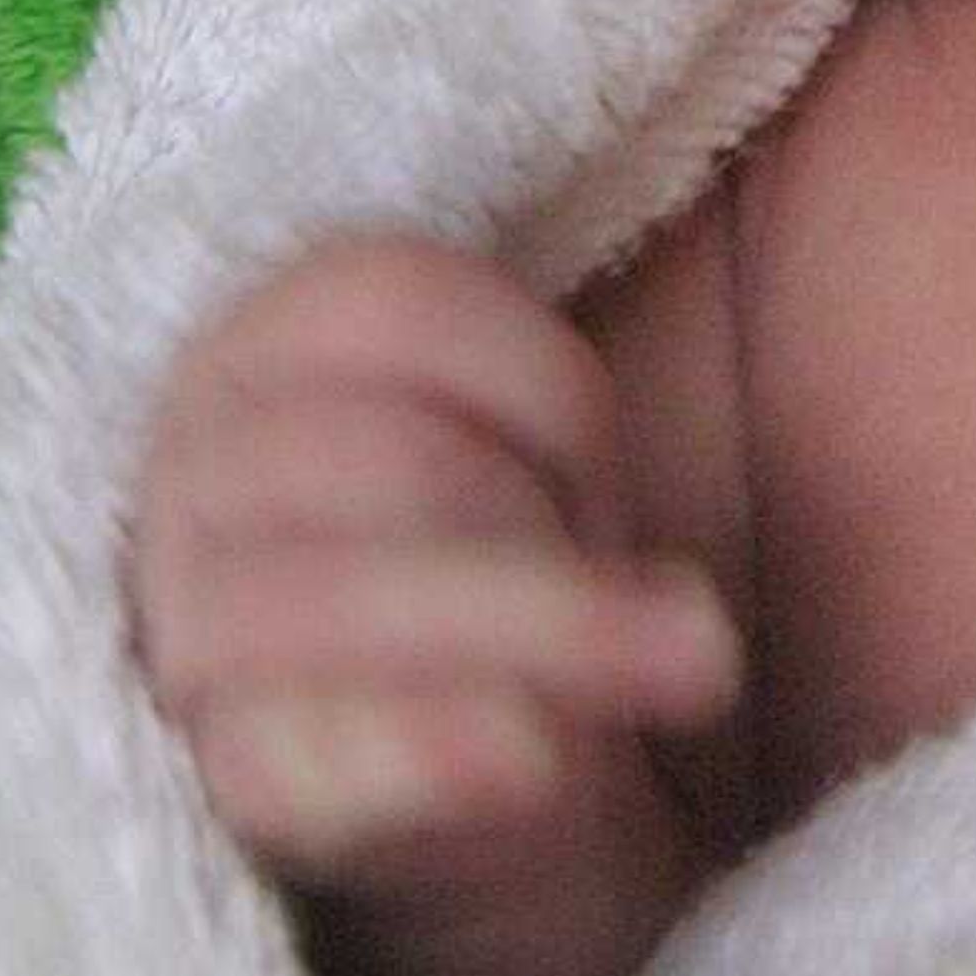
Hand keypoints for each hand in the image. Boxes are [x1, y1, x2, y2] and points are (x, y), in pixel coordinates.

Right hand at [129, 235, 741, 894]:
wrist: (487, 776)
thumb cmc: (510, 554)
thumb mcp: (535, 429)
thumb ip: (544, 357)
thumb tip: (792, 186)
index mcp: (260, 352)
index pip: (389, 305)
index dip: (540, 382)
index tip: (603, 464)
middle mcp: (190, 477)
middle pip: (386, 458)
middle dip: (562, 528)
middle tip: (689, 615)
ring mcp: (183, 636)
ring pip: (344, 598)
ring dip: (547, 631)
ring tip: (685, 668)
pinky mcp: (218, 789)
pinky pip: (299, 762)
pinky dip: (424, 752)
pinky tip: (534, 755)